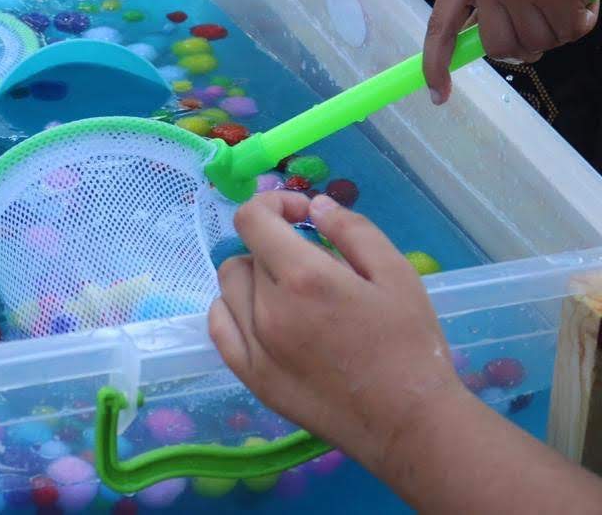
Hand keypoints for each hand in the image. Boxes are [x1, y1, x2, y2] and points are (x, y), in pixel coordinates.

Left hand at [208, 192, 464, 472]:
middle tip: (314, 266)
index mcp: (304, 277)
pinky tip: (264, 317)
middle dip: (275, 247)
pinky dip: (234, 311)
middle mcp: (267, 309)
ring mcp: (254, 346)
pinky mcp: (250, 377)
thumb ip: (352, 229)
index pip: (251, 219)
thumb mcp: (397, 273)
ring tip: (293, 295)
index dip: (273, 205)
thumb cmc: (410, 345)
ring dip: (255, 279)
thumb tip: (315, 205)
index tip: (303, 217)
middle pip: (245, 253)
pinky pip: (219, 326)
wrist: (409, 423)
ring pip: (229, 288)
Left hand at [423, 0, 601, 103]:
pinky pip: (567, 34)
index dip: (435, 64)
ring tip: (558, 2)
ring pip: (534, 44)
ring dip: (551, 33)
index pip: (440, 27)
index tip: (437, 93)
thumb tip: (482, 44)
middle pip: (497, 47)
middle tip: (533, 26)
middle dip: (518, 48)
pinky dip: (579, 24)